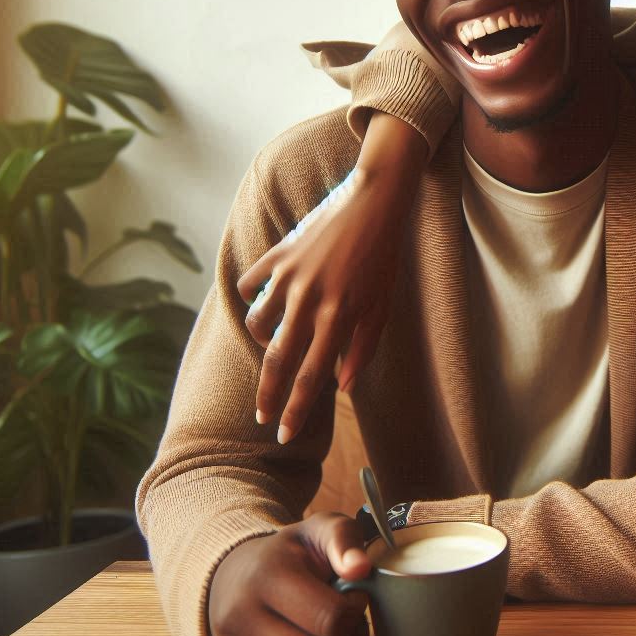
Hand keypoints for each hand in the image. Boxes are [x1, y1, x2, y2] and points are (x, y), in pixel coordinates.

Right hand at [207, 514, 374, 635]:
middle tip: (351, 631)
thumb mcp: (318, 530)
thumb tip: (361, 568)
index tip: (355, 600)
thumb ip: (345, 539)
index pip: (330, 618)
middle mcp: (239, 621)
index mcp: (265, 578)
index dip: (356, 614)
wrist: (230, 576)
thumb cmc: (288, 556)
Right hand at [237, 114, 426, 442]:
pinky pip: (251, 285)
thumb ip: (362, 348)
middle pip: (278, 361)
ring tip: (275, 346)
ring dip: (264, 342)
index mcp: (339, 317)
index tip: (284, 434)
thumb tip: (342, 387)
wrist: (375, 201)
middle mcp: (309, 300)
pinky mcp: (277, 254)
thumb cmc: (384, 258)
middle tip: (261, 416)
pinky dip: (253, 297)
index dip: (296, 410)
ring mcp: (289, 277)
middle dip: (268, 395)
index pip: (311, 378)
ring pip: (258, 324)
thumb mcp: (382, 306)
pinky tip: (264, 302)